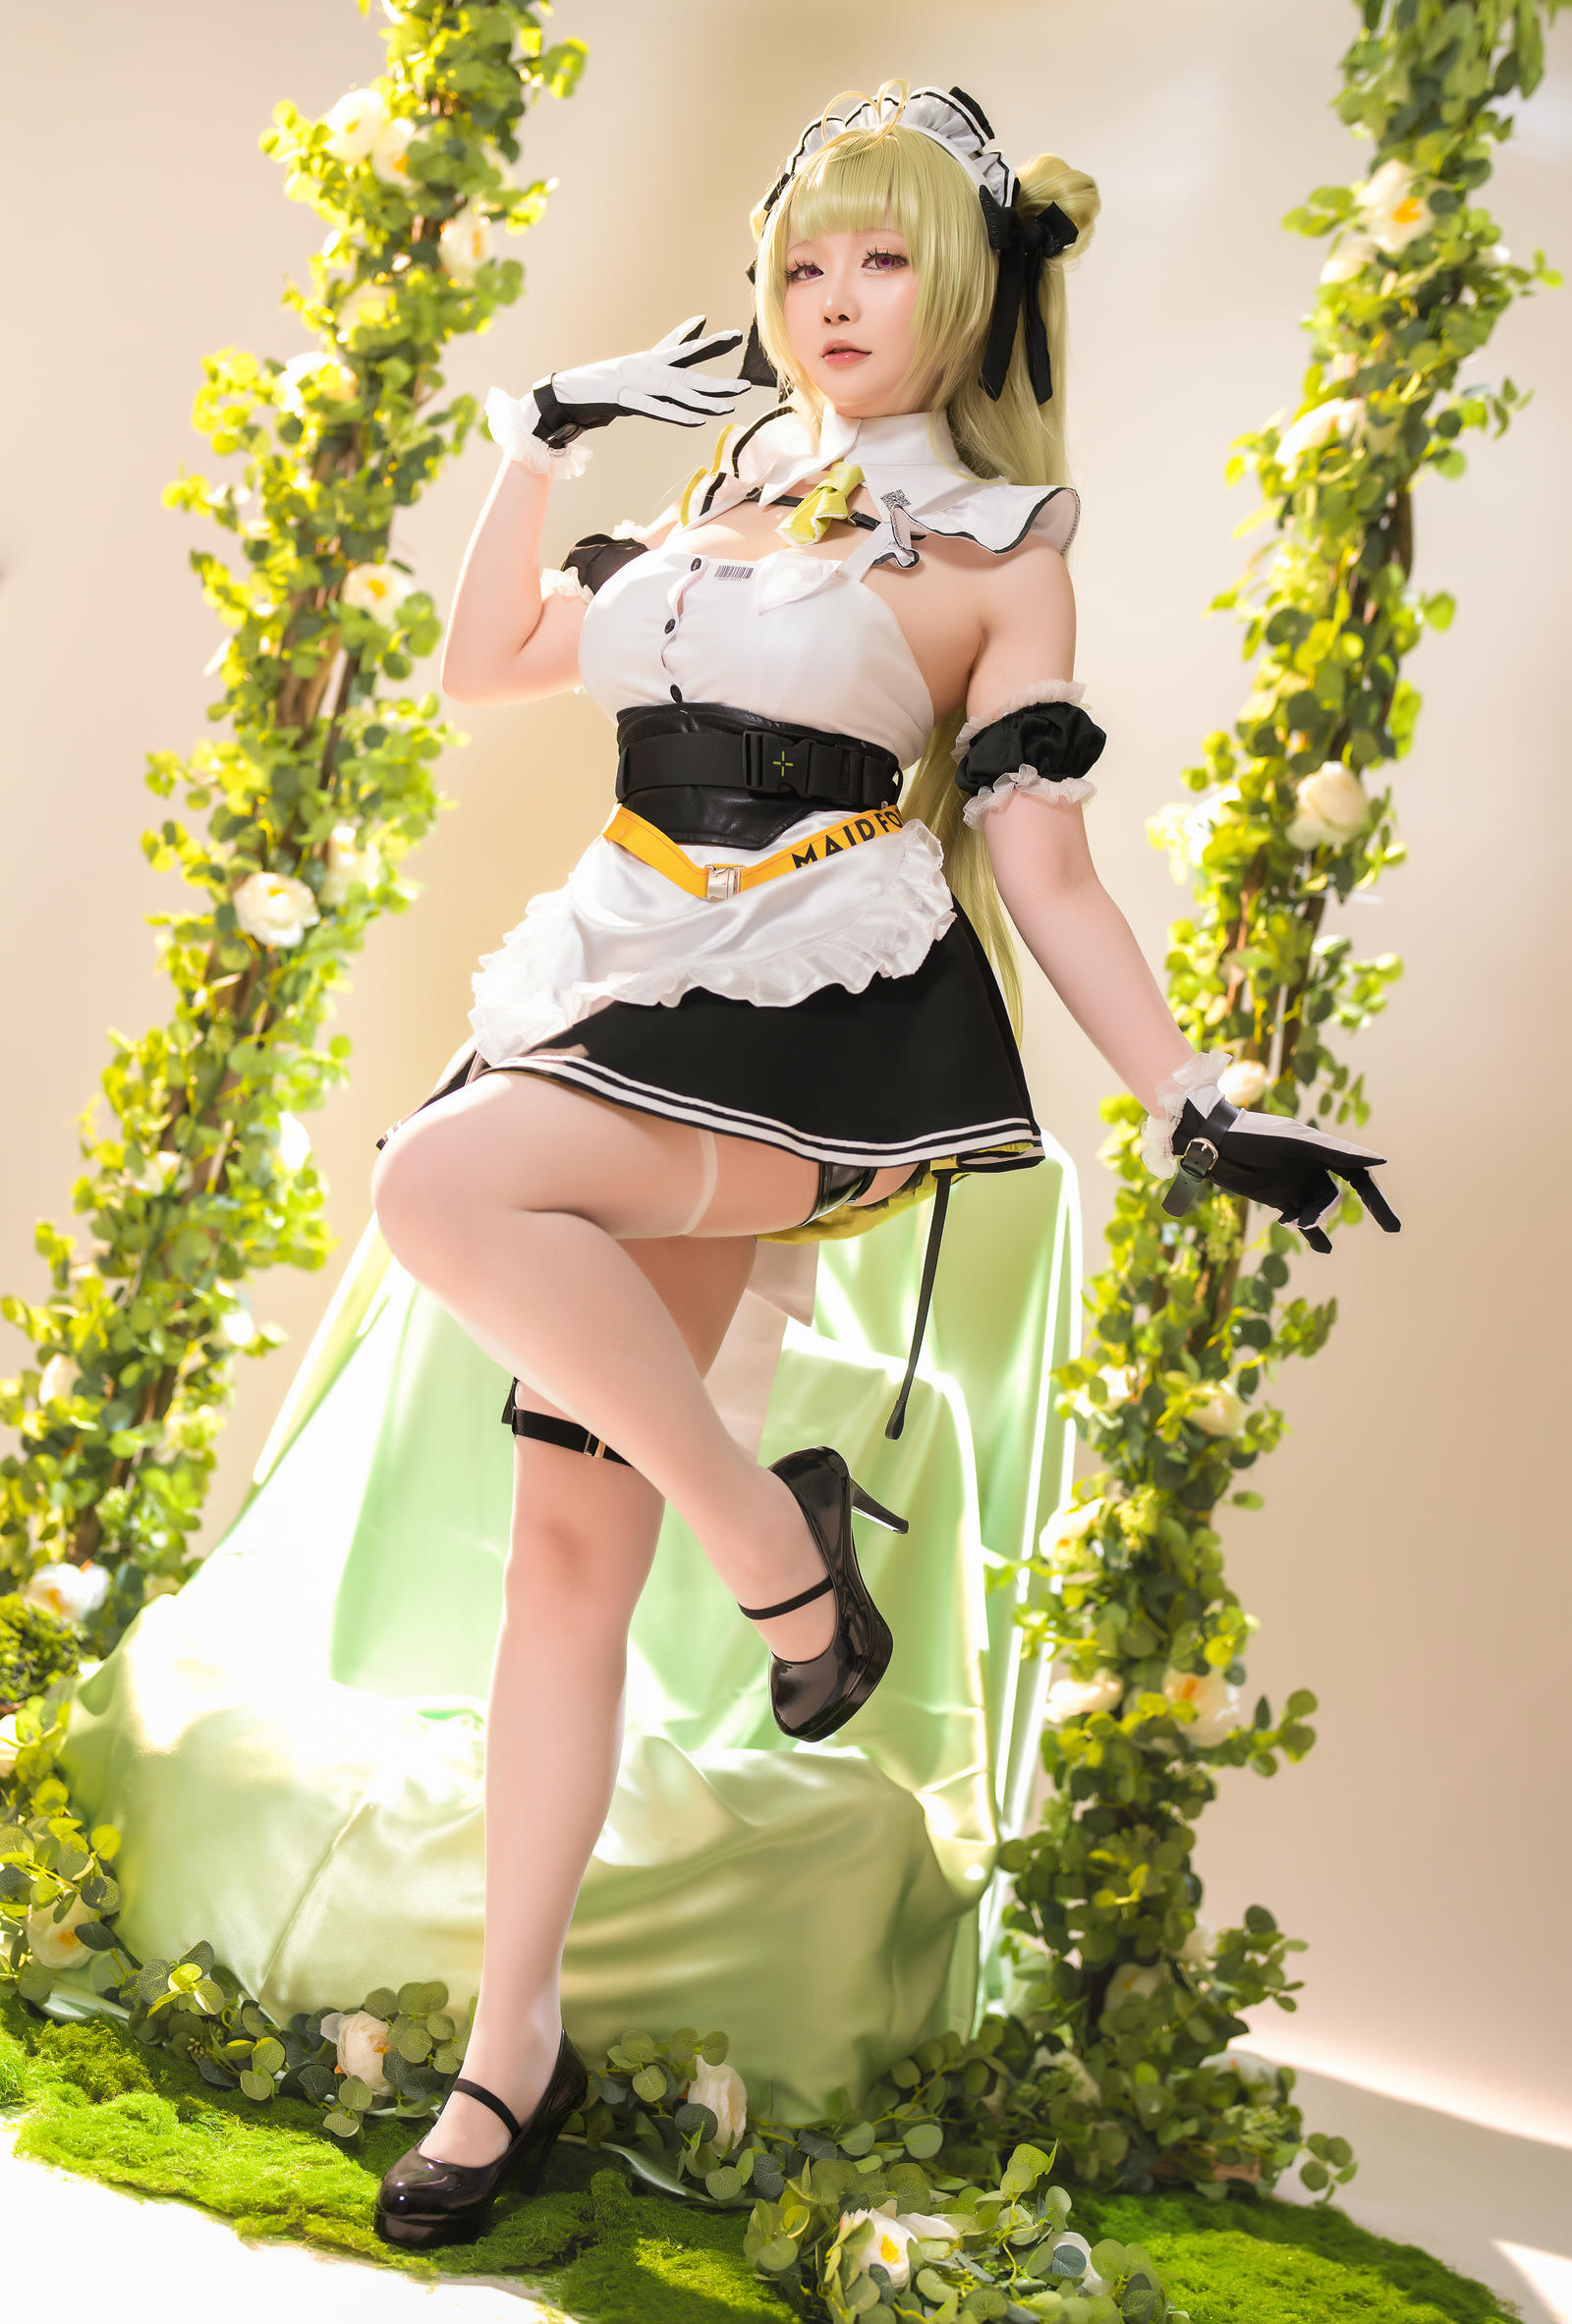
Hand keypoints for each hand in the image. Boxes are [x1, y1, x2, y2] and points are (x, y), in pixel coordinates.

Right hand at [532, 314, 751, 445]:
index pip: (688, 350)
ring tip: (728, 407)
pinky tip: (697, 419)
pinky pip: (656, 409)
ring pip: (677, 394)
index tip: (737, 337)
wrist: (572, 389)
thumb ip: (671, 345)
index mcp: (654, 360)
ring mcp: (638, 384)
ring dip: (703, 402)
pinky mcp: (626, 400)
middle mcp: (649, 369)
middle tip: (744, 385)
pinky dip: (676, 415)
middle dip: (717, 382)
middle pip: (690, 376)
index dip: (713, 344)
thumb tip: (697, 323)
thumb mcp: (644, 363)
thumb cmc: (610, 378)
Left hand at [1161, 1089, 1400, 1250]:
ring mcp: (1296, 1183)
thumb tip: (1381, 1161)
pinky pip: (1301, 1218)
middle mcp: (1313, 1167)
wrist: (1213, 1143)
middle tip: (1309, 1222)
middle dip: (1324, 1212)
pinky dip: (1313, 1234)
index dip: (1376, 1199)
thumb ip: (1337, 1152)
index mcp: (1322, 1149)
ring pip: (1317, 1211)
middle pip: (1333, 1199)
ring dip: (1311, 1222)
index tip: (1390, 1227)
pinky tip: (1325, 1247)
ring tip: (1292, 1222)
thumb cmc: (1256, 1136)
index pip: (1358, 1175)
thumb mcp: (1297, 1143)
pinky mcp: (1278, 1197)